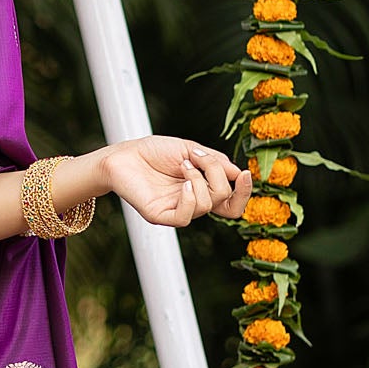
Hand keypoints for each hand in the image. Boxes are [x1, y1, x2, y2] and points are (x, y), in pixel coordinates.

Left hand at [94, 136, 250, 229]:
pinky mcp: (161, 216)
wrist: (123, 154)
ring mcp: (177, 210)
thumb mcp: (191, 150)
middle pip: (224, 200)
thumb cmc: (155, 151)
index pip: (232, 203)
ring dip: (199, 179)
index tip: (245, 174)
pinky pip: (186, 217)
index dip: (244, 192)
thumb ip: (215, 162)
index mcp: (202, 190)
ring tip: (182, 165)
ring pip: (207, 205)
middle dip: (217, 174)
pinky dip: (190, 198)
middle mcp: (192, 203)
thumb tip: (239, 174)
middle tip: (198, 158)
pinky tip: (182, 183)